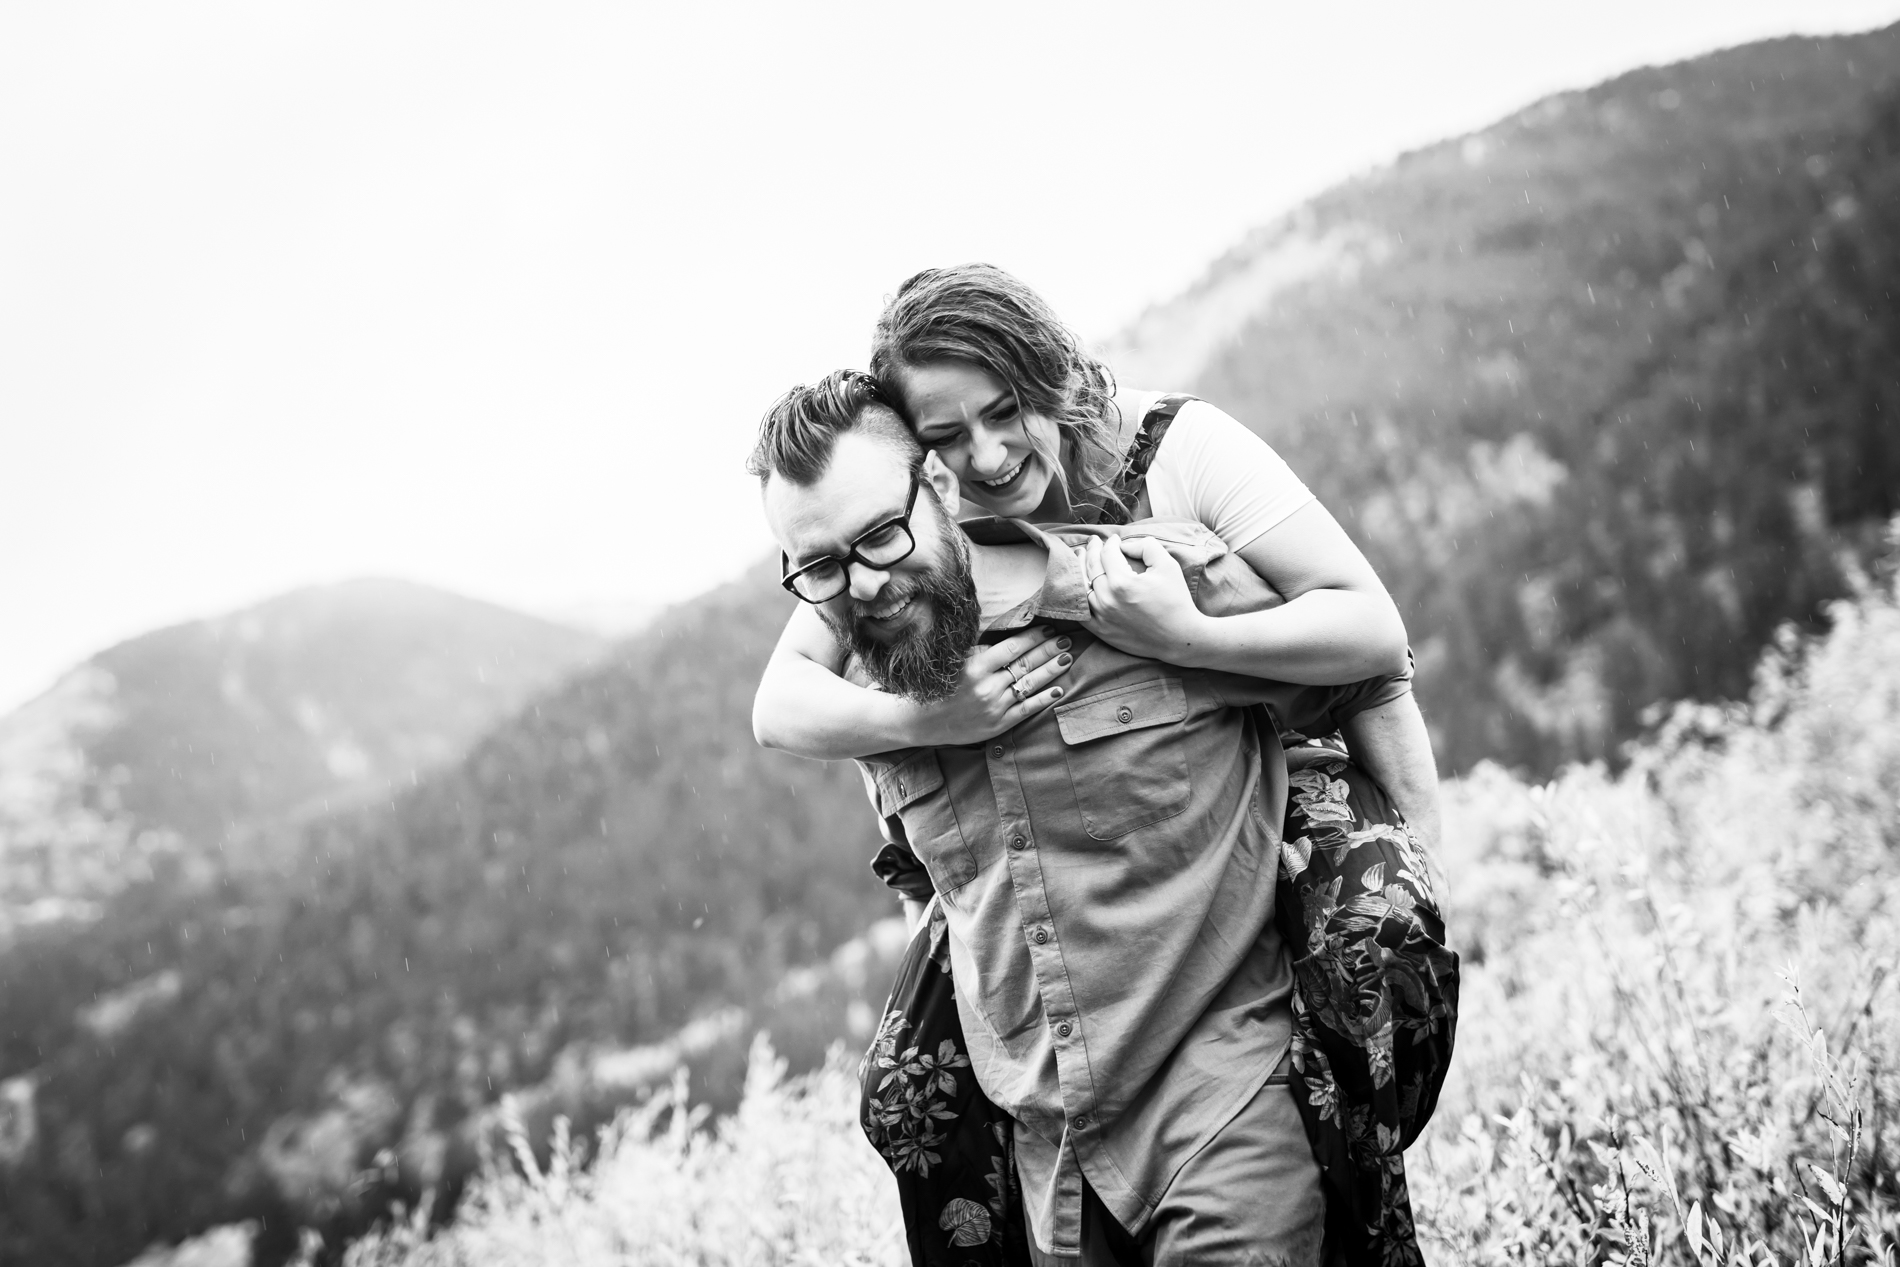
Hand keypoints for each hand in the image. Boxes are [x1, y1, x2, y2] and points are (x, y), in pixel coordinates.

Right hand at [897, 627, 1074, 747]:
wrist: (922, 722)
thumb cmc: (939, 686)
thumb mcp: (955, 662)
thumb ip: (979, 649)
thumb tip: (1008, 636)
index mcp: (975, 667)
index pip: (1012, 648)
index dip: (1033, 637)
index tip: (1048, 628)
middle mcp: (986, 687)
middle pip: (1025, 665)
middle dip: (1048, 650)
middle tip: (1066, 639)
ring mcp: (994, 707)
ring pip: (1029, 685)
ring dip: (1051, 671)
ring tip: (1066, 658)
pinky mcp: (997, 724)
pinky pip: (1025, 710)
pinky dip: (1043, 700)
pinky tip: (1057, 690)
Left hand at [1082, 535, 1209, 662]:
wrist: (1180, 638)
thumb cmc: (1176, 600)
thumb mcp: (1167, 565)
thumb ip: (1145, 546)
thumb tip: (1124, 545)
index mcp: (1122, 583)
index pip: (1107, 554)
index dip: (1110, 543)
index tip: (1115, 539)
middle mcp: (1107, 600)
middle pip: (1091, 567)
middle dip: (1092, 550)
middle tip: (1093, 541)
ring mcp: (1102, 617)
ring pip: (1081, 587)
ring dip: (1081, 569)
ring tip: (1081, 557)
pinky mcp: (1101, 631)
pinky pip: (1081, 611)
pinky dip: (1077, 596)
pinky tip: (1078, 586)